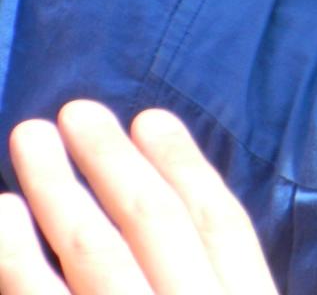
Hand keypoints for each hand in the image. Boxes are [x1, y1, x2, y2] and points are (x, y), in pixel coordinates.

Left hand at [0, 102, 275, 294]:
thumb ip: (216, 279)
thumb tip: (169, 229)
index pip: (221, 226)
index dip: (187, 166)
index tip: (152, 119)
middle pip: (158, 224)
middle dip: (116, 160)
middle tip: (76, 112)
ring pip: (97, 253)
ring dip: (60, 188)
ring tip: (31, 138)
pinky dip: (18, 258)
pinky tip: (4, 213)